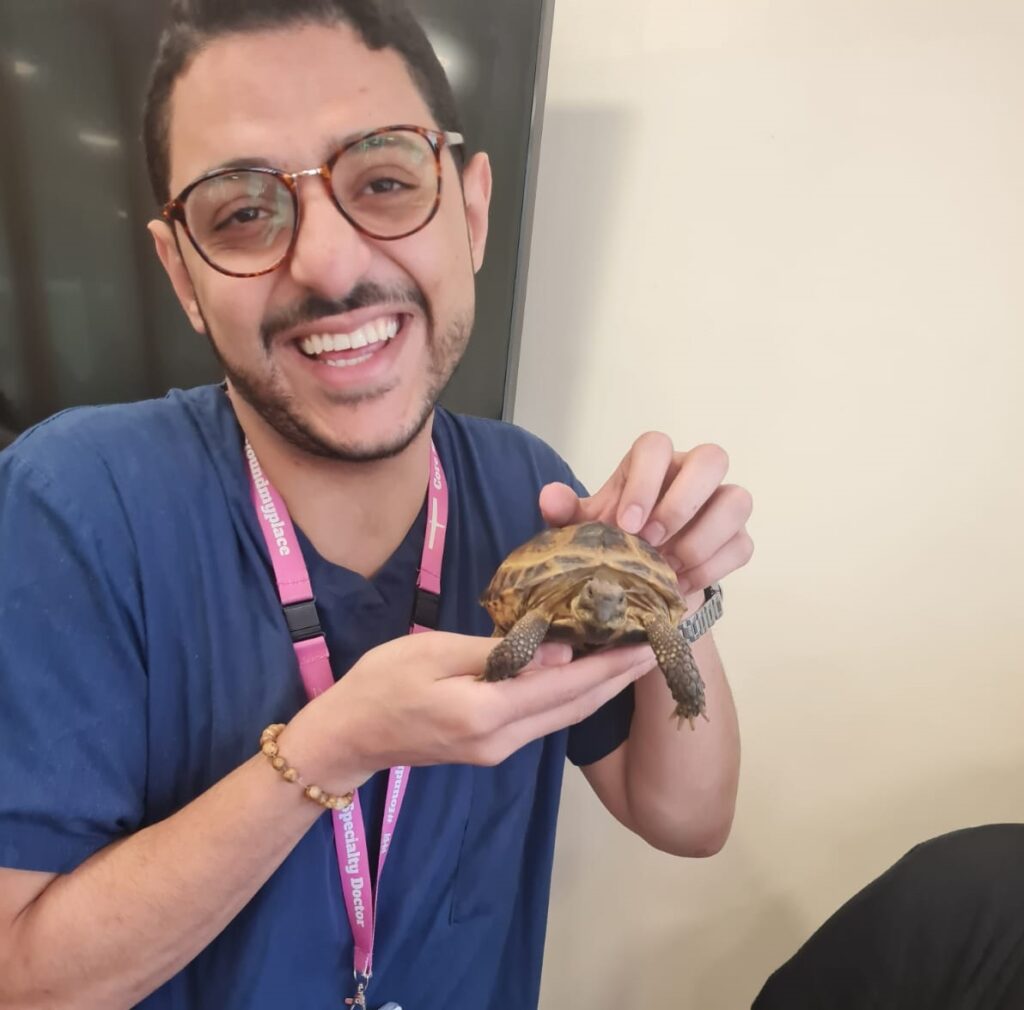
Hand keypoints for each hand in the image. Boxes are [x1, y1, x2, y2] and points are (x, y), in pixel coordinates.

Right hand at [282, 631, 654, 791]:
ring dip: (601, 688)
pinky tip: (587, 675)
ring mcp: (498, 750)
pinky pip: (545, 720)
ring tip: (632, 656)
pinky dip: (573, 696)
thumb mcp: (433, 653)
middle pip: (575, 707)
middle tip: (658, 645)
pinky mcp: (492, 748)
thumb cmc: (381, 683)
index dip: (611, 665)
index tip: (648, 641)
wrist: (348, 737)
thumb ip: (498, 652)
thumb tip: (558, 649)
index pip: (565, 686)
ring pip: (564, 717)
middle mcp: (502, 740)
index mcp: (487, 713)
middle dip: (619, 678)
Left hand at [539, 434, 753, 594]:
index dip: (645, 481)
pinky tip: (680, 584)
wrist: (636, 579)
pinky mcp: (737, 538)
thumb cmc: (611, 539)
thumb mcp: (582, 528)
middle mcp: (692, 474)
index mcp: (652, 464)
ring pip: (737, 500)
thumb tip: (550, 497)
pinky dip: (712, 568)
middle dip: (682, 502)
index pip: (656, 446)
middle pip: (712, 458)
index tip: (626, 524)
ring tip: (668, 568)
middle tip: (654, 542)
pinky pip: (741, 545)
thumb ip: (565, 512)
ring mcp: (720, 504)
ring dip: (703, 538)